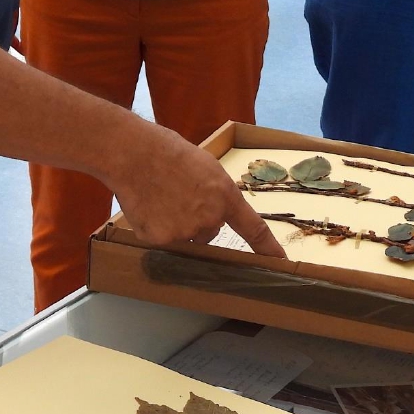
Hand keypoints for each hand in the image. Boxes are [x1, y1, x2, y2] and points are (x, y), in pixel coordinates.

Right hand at [103, 123, 287, 257]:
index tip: (279, 261)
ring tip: (159, 197)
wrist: (134, 153)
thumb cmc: (167, 151)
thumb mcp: (206, 167)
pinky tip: (146, 206)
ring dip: (174, 225)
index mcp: (225, 197)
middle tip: (176, 195)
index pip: (253, 228)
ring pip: (184, 238)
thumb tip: (215, 212)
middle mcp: (210, 218)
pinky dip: (153, 227)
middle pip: (208, 233)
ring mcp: (186, 231)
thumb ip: (216, 193)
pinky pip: (161, 240)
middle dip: (196, 221)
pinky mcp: (161, 239)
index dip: (267, 247)